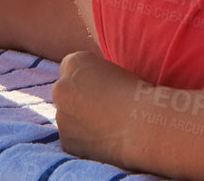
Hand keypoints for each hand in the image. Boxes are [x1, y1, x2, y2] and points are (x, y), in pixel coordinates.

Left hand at [55, 51, 143, 167]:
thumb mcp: (116, 70)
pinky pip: (72, 138)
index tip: (100, 87)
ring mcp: (60, 116)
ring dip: (80, 120)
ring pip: (67, 117)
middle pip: (64, 92)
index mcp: (75, 63)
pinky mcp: (66, 141)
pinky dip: (83, 140)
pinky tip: (103, 138)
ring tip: (107, 125)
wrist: (143, 125)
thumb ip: (95, 75)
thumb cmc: (138, 94)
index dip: (86, 78)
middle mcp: (60, 87)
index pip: (70, 67)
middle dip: (77, 99)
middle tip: (102, 108)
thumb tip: (91, 87)